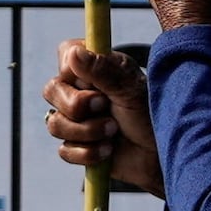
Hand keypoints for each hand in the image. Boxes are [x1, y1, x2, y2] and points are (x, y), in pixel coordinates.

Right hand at [44, 37, 160, 196]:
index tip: (90, 81)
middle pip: (51, 90)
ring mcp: (77, 119)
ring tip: (112, 131)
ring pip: (54, 123)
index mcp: (96, 68)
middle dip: (77, 105)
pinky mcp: (77, 146)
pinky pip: (64, 150)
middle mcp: (82, 90)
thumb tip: (74, 54)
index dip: (71, 68)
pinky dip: (88, 153)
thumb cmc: (151, 116)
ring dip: (87, 131)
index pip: (65, 53)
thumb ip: (103, 70)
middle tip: (105, 107)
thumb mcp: (131, 90)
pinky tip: (108, 151)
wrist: (159, 156)